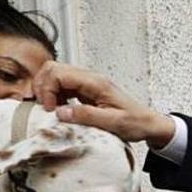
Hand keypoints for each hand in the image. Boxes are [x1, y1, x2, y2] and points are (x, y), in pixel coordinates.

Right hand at [32, 62, 176, 148]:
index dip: (47, 89)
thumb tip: (60, 112)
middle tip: (46, 107)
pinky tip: (60, 109)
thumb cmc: (136, 122)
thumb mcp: (113, 123)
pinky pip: (63, 86)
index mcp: (96, 83)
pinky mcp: (86, 91)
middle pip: (53, 68)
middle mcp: (90, 78)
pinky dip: (55, 96)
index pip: (59, 73)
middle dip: (42, 86)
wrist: (148, 123)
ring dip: (47, 91)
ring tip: (52, 110)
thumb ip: (87, 116)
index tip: (50, 109)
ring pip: (56, 75)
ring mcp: (87, 83)